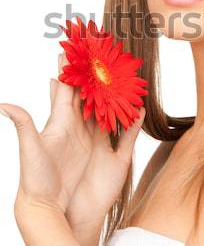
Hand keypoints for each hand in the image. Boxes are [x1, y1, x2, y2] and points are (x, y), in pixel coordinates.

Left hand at [0, 52, 144, 227]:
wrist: (51, 207)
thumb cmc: (37, 178)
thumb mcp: (31, 150)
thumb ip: (24, 125)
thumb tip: (4, 104)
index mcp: (61, 121)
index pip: (67, 89)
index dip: (71, 69)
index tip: (75, 49)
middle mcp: (78, 127)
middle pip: (89, 95)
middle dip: (94, 76)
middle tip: (101, 57)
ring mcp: (92, 139)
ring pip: (105, 109)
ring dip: (112, 94)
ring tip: (120, 78)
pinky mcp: (105, 152)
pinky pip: (121, 131)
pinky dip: (129, 119)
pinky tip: (137, 109)